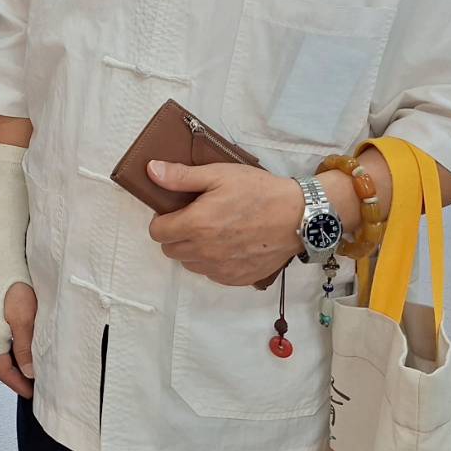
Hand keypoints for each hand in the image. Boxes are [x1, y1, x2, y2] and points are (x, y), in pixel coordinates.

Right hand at [0, 282, 37, 399]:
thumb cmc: (12, 283)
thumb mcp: (24, 319)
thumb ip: (26, 348)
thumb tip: (29, 373)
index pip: (3, 372)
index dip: (19, 385)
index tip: (33, 394)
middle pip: (1, 362)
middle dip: (18, 375)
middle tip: (36, 384)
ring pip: (2, 349)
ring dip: (16, 360)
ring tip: (34, 366)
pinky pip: (1, 337)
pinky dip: (13, 346)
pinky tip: (25, 343)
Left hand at [147, 161, 301, 286]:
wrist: (298, 216)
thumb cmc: (258, 191)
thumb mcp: (218, 174)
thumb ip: (181, 177)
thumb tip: (151, 171)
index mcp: (196, 225)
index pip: (157, 232)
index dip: (162, 219)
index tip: (177, 210)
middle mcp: (205, 253)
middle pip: (170, 250)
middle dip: (176, 234)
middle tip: (196, 218)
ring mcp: (221, 269)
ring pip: (189, 264)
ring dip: (193, 250)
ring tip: (214, 230)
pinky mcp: (237, 279)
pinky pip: (211, 274)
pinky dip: (213, 262)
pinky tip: (229, 245)